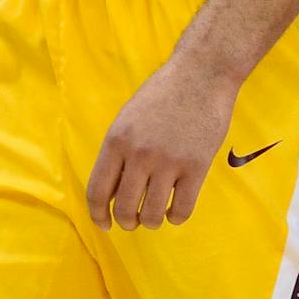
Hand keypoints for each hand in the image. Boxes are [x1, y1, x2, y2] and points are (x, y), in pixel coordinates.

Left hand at [87, 57, 239, 230]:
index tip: (103, 224)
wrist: (201, 74)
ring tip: (154, 216)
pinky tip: (175, 211)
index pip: (97, 191)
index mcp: (116, 140)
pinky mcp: (197, 167)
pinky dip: (176, 217)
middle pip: (124, 208)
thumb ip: (118, 152)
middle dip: (127, 222)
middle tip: (133, 221)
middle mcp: (139, 153)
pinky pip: (182, 209)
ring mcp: (169, 161)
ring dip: (151, 221)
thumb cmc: (162, 94)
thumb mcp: (128, 118)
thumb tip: (109, 193)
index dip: (97, 215)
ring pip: (153, 214)